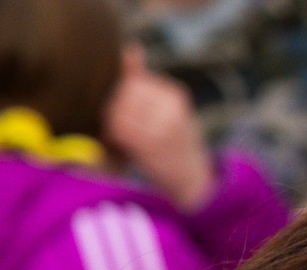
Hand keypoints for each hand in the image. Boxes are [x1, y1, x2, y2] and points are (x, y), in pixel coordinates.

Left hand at [100, 46, 214, 210]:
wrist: (196, 185)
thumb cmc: (175, 146)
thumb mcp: (166, 109)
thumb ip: (144, 80)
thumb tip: (131, 48)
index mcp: (174, 94)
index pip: (130, 82)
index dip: (120, 98)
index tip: (127, 118)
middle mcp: (170, 106)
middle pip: (121, 94)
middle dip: (114, 110)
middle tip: (121, 132)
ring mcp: (163, 125)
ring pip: (117, 109)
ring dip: (111, 125)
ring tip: (123, 141)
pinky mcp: (152, 144)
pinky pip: (118, 128)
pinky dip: (112, 138)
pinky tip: (123, 149)